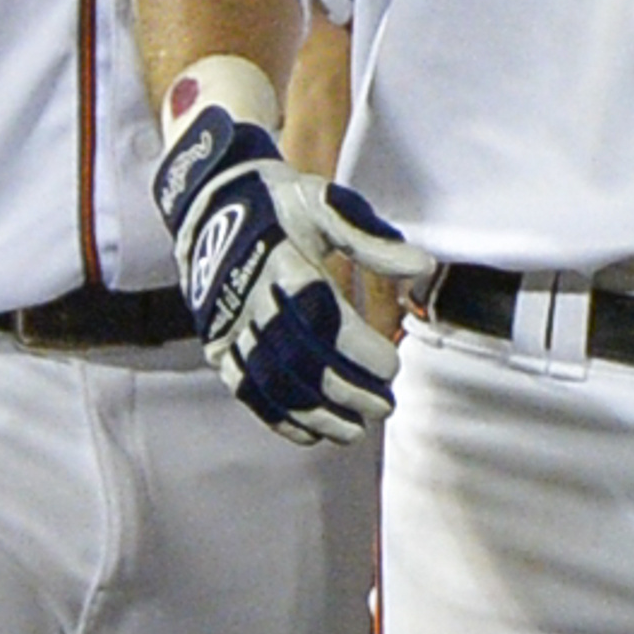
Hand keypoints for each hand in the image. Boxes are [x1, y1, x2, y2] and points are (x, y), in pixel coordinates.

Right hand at [155, 105, 432, 444]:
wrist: (212, 202)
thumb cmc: (278, 203)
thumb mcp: (325, 204)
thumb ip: (372, 238)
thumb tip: (421, 265)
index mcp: (280, 261)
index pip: (324, 317)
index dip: (359, 350)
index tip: (391, 367)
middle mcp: (249, 298)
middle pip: (300, 358)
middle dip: (346, 390)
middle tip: (383, 405)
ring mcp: (229, 324)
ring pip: (272, 382)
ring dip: (316, 413)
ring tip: (353, 429)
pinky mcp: (217, 343)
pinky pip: (245, 390)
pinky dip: (277, 417)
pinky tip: (310, 432)